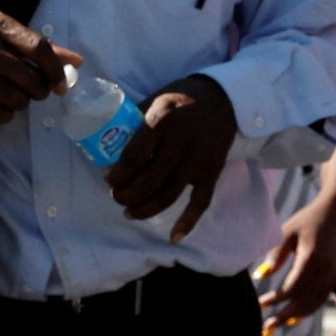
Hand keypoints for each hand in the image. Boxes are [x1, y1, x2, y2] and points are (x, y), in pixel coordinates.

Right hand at [0, 12, 79, 121]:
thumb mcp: (0, 28)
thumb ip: (37, 44)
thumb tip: (75, 61)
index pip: (39, 48)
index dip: (56, 69)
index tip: (61, 83)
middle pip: (30, 78)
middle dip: (40, 90)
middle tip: (37, 90)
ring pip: (15, 98)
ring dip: (23, 102)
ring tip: (17, 95)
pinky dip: (6, 114)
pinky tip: (4, 106)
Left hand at [105, 74, 238, 243]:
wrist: (226, 99)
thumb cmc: (183, 98)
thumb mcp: (155, 100)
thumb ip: (136, 122)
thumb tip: (110, 148)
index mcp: (163, 120)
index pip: (135, 156)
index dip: (119, 174)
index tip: (110, 180)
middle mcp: (182, 142)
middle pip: (149, 180)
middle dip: (127, 195)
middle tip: (118, 197)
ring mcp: (199, 160)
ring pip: (169, 195)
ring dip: (145, 209)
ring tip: (131, 212)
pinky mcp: (212, 171)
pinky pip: (200, 202)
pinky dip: (187, 222)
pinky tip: (172, 237)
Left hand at [257, 192, 335, 334]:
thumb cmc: (309, 219)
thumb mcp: (288, 232)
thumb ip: (276, 254)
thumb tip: (261, 276)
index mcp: (312, 258)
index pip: (292, 287)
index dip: (276, 299)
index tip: (260, 303)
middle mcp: (325, 269)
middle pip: (304, 300)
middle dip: (284, 315)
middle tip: (267, 326)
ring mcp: (333, 274)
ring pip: (314, 302)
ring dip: (296, 315)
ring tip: (279, 323)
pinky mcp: (335, 275)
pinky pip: (322, 298)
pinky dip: (309, 309)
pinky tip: (296, 316)